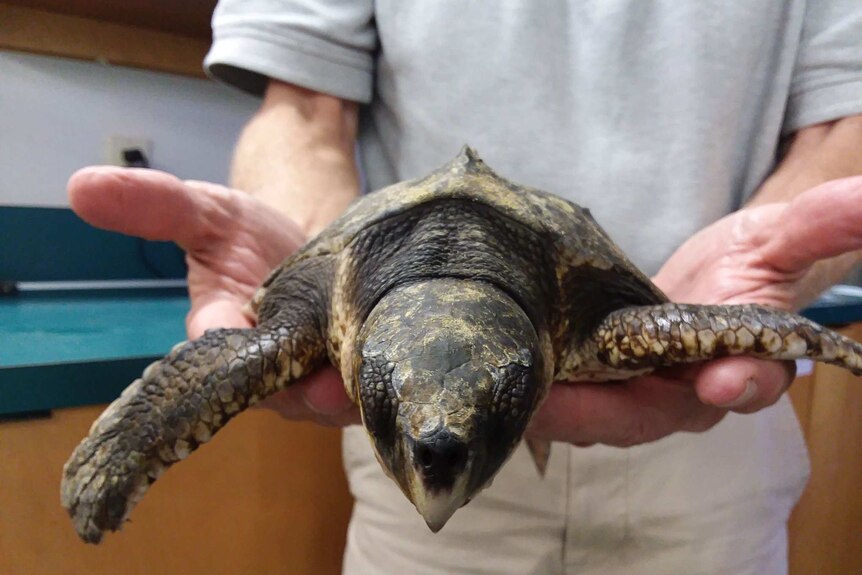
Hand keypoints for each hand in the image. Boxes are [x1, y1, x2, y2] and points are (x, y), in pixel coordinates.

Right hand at [68, 166, 358, 425]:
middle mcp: (261, 371)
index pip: (213, 346)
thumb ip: (158, 205)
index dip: (221, 337)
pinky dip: (381, 383)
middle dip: (300, 387)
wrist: (311, 247)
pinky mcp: (354, 382)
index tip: (230, 322)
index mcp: (219, 334)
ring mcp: (309, 382)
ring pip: (327, 403)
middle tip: (323, 378)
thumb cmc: (251, 237)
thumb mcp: (209, 212)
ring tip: (369, 369)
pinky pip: (365, 396)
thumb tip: (82, 184)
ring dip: (348, 392)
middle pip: (278, 390)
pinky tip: (403, 362)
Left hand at [529, 176, 861, 446]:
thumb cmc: (752, 263)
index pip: (750, 381)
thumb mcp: (781, 238)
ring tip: (511, 396)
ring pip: (601, 416)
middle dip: (601, 414)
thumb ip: (819, 225)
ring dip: (558, 411)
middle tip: (551, 405)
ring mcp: (643, 392)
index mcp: (744, 362)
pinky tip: (504, 376)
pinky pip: (574, 398)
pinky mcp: (605, 381)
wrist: (716, 277)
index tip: (719, 381)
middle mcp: (690, 392)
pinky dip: (542, 393)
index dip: (740, 384)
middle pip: (651, 416)